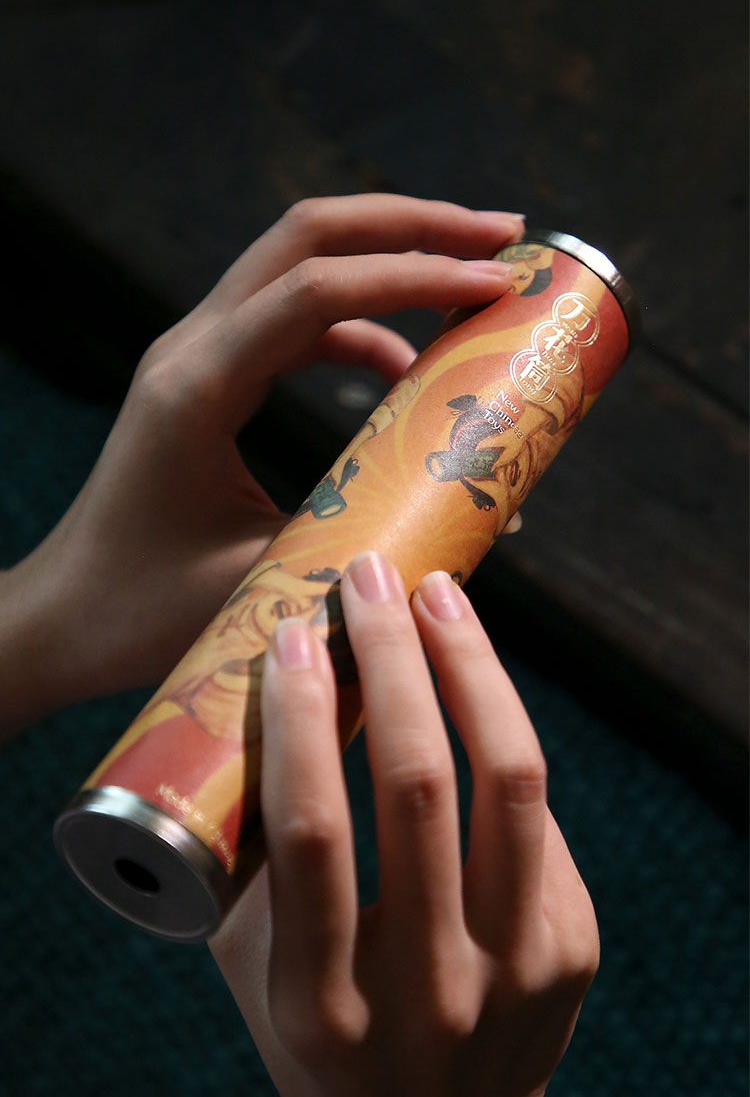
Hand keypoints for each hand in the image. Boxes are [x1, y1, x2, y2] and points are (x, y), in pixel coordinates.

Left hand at [0, 195, 522, 739]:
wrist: (63, 614)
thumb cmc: (142, 611)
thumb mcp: (262, 582)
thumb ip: (373, 541)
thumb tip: (491, 518)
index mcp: (196, 387)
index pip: (315, 292)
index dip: (413, 274)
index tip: (496, 280)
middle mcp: (191, 347)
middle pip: (308, 236)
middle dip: (411, 224)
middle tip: (500, 235)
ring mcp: (196, 351)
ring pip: (302, 263)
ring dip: (389, 259)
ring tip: (472, 279)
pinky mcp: (209, 372)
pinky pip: (293, 318)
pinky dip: (360, 324)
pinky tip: (408, 368)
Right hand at [211, 552, 598, 1096]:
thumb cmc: (322, 1030)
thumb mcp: (262, 968)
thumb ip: (257, 856)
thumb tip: (259, 695)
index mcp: (324, 1006)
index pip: (314, 834)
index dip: (303, 718)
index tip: (295, 633)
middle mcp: (428, 995)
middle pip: (417, 786)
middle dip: (392, 658)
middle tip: (371, 577)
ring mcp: (515, 975)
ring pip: (506, 780)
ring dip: (471, 665)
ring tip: (439, 594)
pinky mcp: (573, 949)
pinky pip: (534, 812)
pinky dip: (494, 734)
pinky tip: (468, 683)